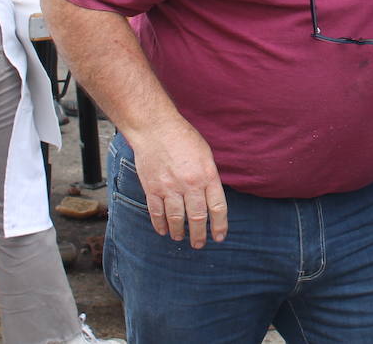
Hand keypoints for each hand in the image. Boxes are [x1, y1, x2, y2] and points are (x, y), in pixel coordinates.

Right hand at [129, 119, 228, 247]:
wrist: (156, 129)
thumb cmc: (183, 138)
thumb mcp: (206, 155)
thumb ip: (209, 176)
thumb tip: (212, 197)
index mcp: (207, 175)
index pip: (217, 207)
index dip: (219, 225)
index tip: (219, 237)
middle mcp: (190, 184)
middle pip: (197, 217)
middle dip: (199, 235)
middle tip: (199, 244)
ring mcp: (170, 188)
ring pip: (176, 218)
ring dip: (179, 232)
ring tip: (181, 238)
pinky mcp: (152, 189)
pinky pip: (156, 213)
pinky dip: (160, 225)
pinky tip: (164, 231)